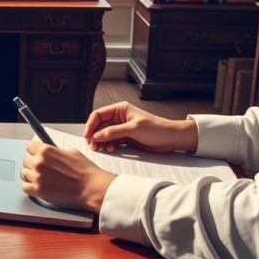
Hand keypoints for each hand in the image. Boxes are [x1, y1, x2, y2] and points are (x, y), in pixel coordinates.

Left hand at [21, 140, 115, 211]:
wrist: (91, 187)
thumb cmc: (85, 171)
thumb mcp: (71, 152)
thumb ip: (56, 151)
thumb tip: (52, 152)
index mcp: (46, 150)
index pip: (29, 146)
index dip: (34, 151)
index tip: (36, 154)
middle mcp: (39, 162)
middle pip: (26, 160)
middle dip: (33, 164)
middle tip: (42, 168)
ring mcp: (37, 177)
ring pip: (24, 174)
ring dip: (31, 175)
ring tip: (42, 178)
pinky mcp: (38, 191)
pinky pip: (25, 187)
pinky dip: (30, 187)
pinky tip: (38, 186)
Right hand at [83, 101, 198, 153]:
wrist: (171, 138)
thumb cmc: (157, 128)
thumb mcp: (133, 129)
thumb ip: (114, 132)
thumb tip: (97, 135)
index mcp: (120, 109)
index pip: (98, 114)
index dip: (91, 125)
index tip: (88, 136)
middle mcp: (119, 117)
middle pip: (100, 126)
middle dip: (95, 135)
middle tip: (93, 145)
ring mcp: (122, 128)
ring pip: (104, 135)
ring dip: (101, 142)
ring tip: (101, 149)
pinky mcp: (126, 138)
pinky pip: (112, 142)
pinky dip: (108, 146)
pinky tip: (110, 150)